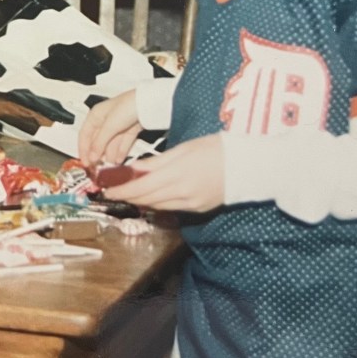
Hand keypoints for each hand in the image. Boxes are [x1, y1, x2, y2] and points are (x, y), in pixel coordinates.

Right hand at [78, 89, 142, 166]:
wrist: (149, 103)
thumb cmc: (128, 105)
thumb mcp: (109, 126)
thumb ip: (99, 142)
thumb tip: (91, 156)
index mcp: (96, 115)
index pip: (85, 135)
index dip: (83, 149)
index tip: (85, 162)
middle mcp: (106, 120)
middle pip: (98, 141)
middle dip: (97, 154)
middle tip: (97, 167)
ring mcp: (118, 125)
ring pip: (111, 144)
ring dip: (110, 155)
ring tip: (110, 165)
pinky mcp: (130, 129)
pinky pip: (122, 143)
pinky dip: (120, 152)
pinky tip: (119, 160)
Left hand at [103, 133, 224, 213]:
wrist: (249, 165)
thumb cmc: (219, 149)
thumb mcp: (184, 148)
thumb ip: (157, 161)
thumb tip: (134, 169)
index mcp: (177, 174)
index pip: (140, 186)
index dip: (121, 189)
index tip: (107, 189)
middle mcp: (182, 193)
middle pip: (146, 199)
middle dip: (127, 196)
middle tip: (113, 191)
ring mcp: (191, 204)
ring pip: (157, 206)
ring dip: (140, 201)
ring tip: (128, 193)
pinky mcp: (198, 209)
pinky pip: (171, 208)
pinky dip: (157, 203)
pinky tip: (151, 197)